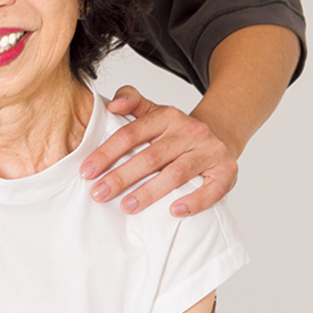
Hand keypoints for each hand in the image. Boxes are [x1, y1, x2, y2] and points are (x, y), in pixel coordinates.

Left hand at [81, 87, 236, 216]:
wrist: (221, 135)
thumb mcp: (154, 111)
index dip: (106, 153)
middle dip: (121, 177)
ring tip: (127, 207)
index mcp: (167, 117)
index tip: (86, 172)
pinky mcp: (226, 171)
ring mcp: (209, 152)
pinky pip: (213, 189)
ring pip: (176, 174)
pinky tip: (174, 211)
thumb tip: (112, 105)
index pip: (131, 134)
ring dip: (150, 192)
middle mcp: (190, 132)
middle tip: (99, 194)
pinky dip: (194, 201)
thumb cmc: (177, 131)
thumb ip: (131, 101)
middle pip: (151, 157)